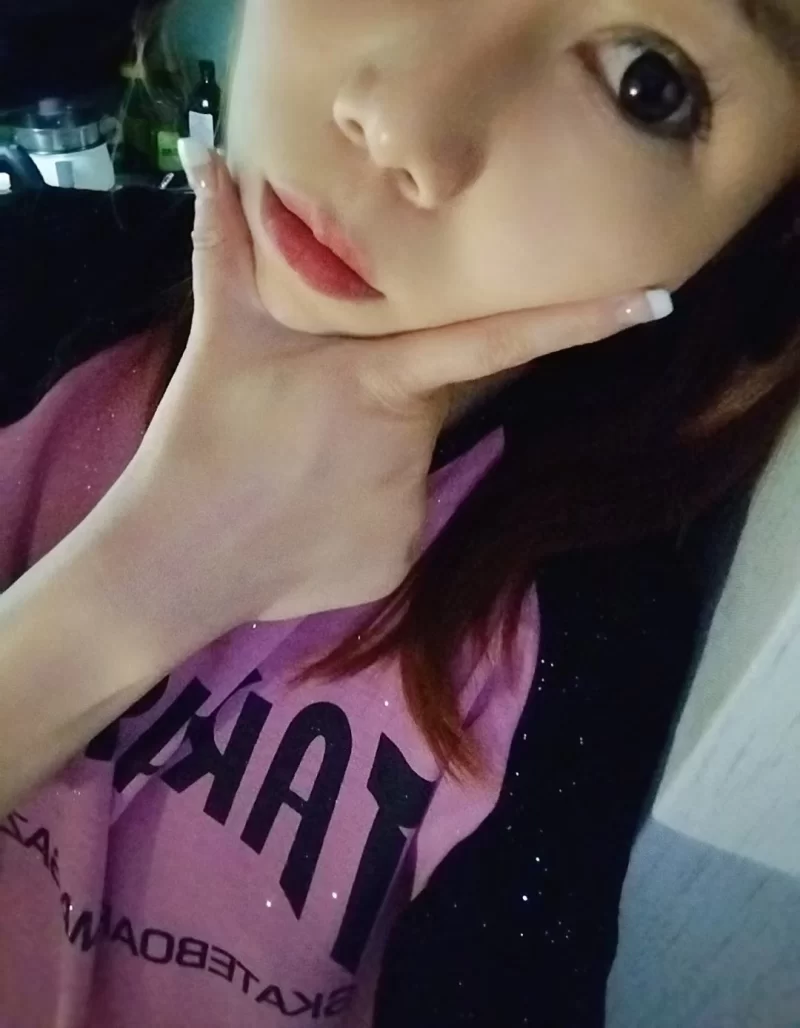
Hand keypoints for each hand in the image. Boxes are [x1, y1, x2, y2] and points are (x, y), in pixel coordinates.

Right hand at [93, 140, 671, 653]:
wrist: (178, 558)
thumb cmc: (204, 438)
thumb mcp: (218, 336)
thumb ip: (226, 248)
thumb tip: (203, 162)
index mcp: (382, 381)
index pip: (494, 341)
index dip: (577, 321)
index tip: (653, 303)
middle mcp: (413, 445)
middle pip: (430, 406)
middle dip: (385, 403)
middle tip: (310, 423)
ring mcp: (410, 511)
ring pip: (409, 469)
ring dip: (365, 463)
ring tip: (295, 476)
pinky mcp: (398, 561)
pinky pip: (394, 526)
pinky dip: (359, 519)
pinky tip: (306, 522)